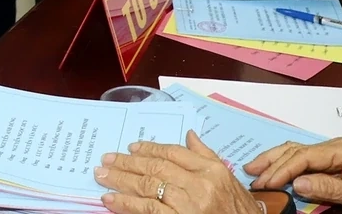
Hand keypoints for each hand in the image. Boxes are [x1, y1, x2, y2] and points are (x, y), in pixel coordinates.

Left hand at [95, 133, 261, 213]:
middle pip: (156, 168)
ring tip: (102, 176)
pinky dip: (127, 204)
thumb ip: (206, 156)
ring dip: (121, 181)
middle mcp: (200, 185)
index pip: (173, 153)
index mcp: (211, 171)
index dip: (149, 148)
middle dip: (128, 163)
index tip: (132, 147)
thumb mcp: (228, 181)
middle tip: (107, 159)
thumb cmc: (238, 210)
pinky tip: (112, 199)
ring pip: (148, 187)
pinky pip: (148, 210)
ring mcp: (189, 206)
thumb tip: (189, 135)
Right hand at [247, 138, 341, 212]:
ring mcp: (330, 153)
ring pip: (295, 151)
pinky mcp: (328, 162)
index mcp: (341, 149)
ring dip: (273, 160)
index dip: (284, 169)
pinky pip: (301, 159)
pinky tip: (271, 168)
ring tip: (253, 168)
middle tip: (252, 176)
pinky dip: (283, 163)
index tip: (268, 183)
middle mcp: (333, 146)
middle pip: (295, 150)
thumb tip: (297, 184)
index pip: (305, 156)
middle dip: (272, 163)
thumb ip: (329, 188)